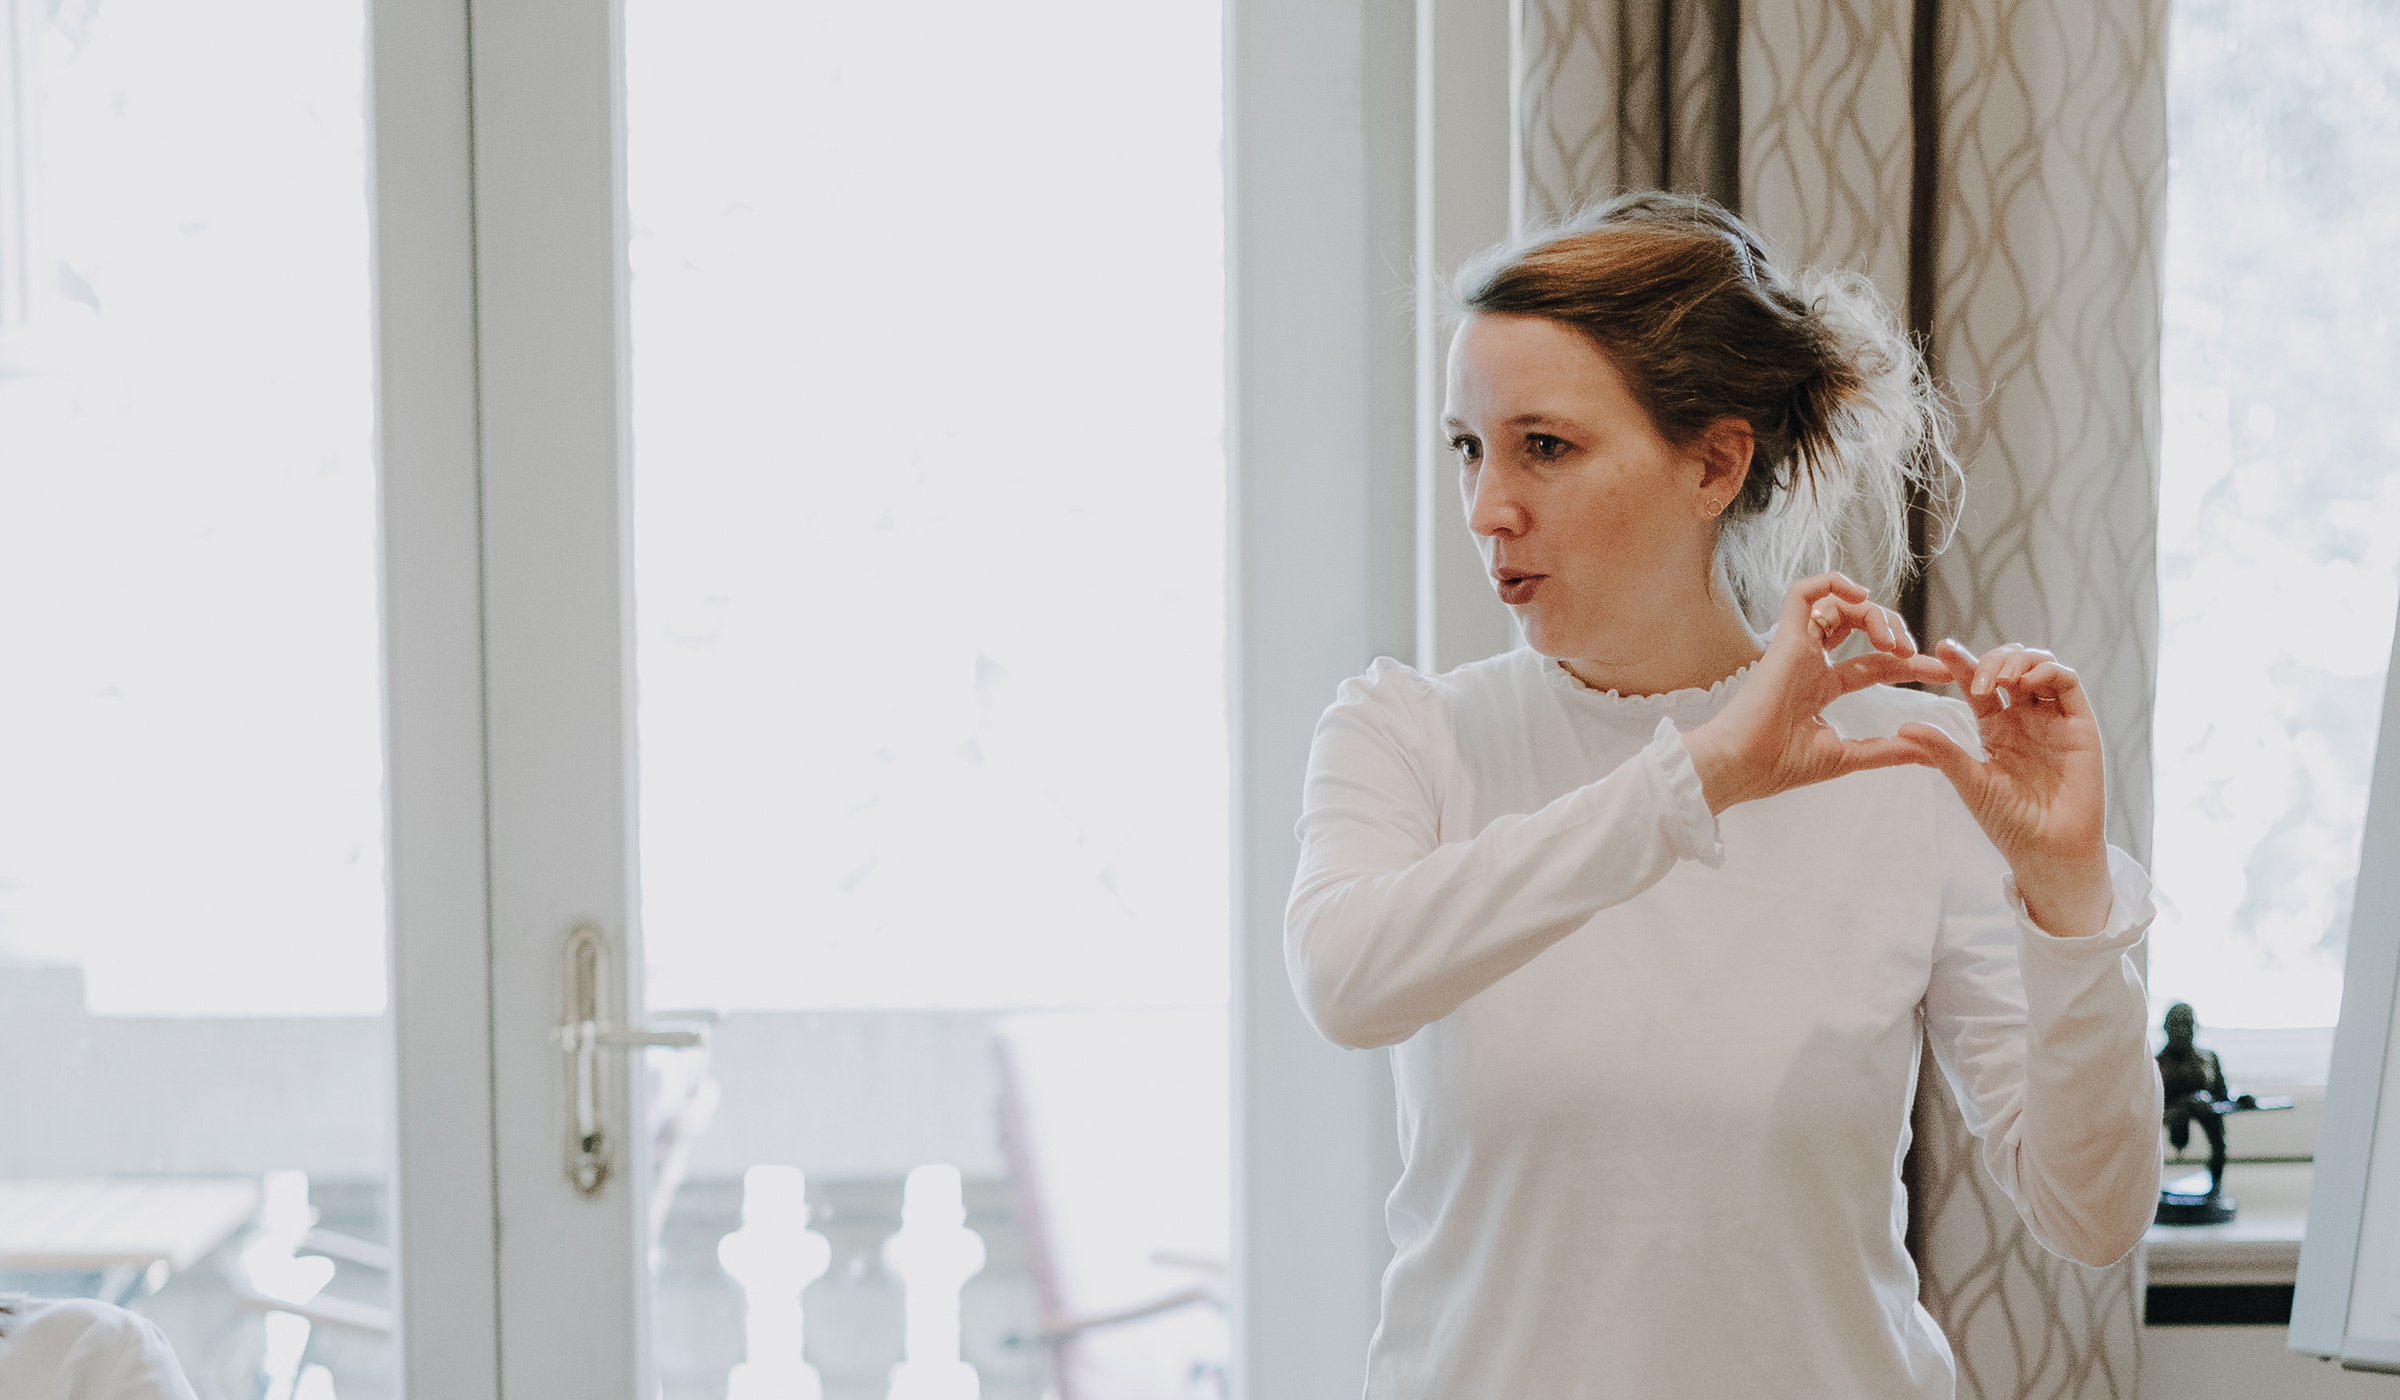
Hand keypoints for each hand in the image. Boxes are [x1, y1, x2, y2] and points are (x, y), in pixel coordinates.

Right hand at [1682, 573, 1951, 813]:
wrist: (1740, 766)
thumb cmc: (1778, 766)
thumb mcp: (1846, 756)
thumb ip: (1887, 751)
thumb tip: (1930, 754)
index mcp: (1820, 688)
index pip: (1874, 664)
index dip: (1910, 664)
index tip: (1942, 673)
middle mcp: (1810, 663)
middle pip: (1859, 626)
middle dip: (1894, 630)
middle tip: (1913, 651)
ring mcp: (1797, 648)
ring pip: (1838, 605)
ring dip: (1874, 613)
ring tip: (1892, 639)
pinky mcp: (1784, 639)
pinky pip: (1803, 593)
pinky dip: (1831, 583)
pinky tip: (1860, 595)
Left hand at [1890, 640, 2112, 936]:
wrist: (2047, 849)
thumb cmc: (2008, 821)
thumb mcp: (1970, 782)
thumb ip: (1943, 752)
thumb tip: (1903, 726)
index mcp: (1996, 727)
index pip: (1977, 685)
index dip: (1962, 663)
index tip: (1942, 647)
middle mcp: (2025, 717)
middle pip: (2010, 667)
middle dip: (1993, 660)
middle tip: (1979, 679)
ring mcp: (2053, 719)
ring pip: (2040, 667)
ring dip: (2019, 661)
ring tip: (2001, 680)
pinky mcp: (2080, 725)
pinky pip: (2068, 683)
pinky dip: (2048, 671)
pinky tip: (2027, 682)